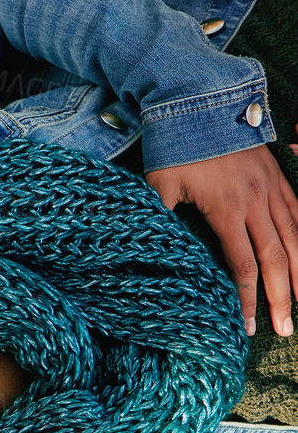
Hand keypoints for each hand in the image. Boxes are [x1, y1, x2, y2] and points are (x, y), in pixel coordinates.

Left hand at [147, 144, 297, 335]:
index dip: (246, 298)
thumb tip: (150, 247)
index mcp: (228, 210)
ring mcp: (273, 189)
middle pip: (278, 258)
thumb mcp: (159, 185)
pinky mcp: (279, 176)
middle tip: (285, 329)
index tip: (247, 324)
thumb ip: (160, 217)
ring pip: (296, 236)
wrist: (203, 102)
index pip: (242, 265)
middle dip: (284, 297)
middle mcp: (257, 203)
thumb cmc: (177, 146)